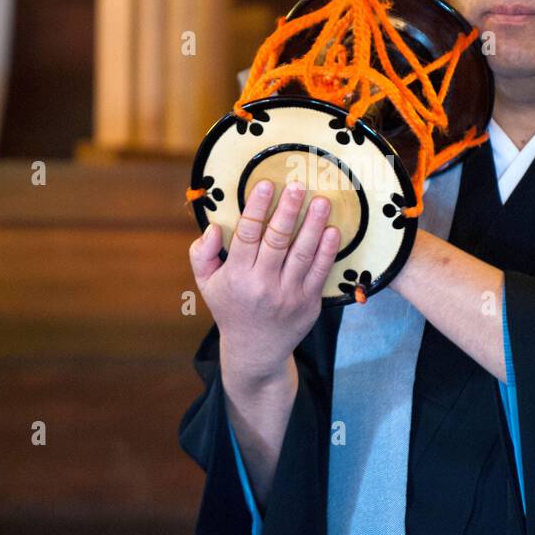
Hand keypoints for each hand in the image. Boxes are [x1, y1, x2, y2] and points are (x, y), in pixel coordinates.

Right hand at [189, 178, 340, 382]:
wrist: (255, 350)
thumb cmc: (231, 308)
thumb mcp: (206, 284)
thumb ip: (201, 253)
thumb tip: (213, 227)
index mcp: (236, 275)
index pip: (247, 235)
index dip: (257, 208)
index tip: (266, 184)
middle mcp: (262, 284)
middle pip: (277, 241)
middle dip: (288, 211)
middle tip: (298, 185)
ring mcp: (288, 294)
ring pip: (303, 254)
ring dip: (313, 226)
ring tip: (322, 201)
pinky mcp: (308, 303)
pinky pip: (320, 272)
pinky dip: (327, 251)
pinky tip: (333, 230)